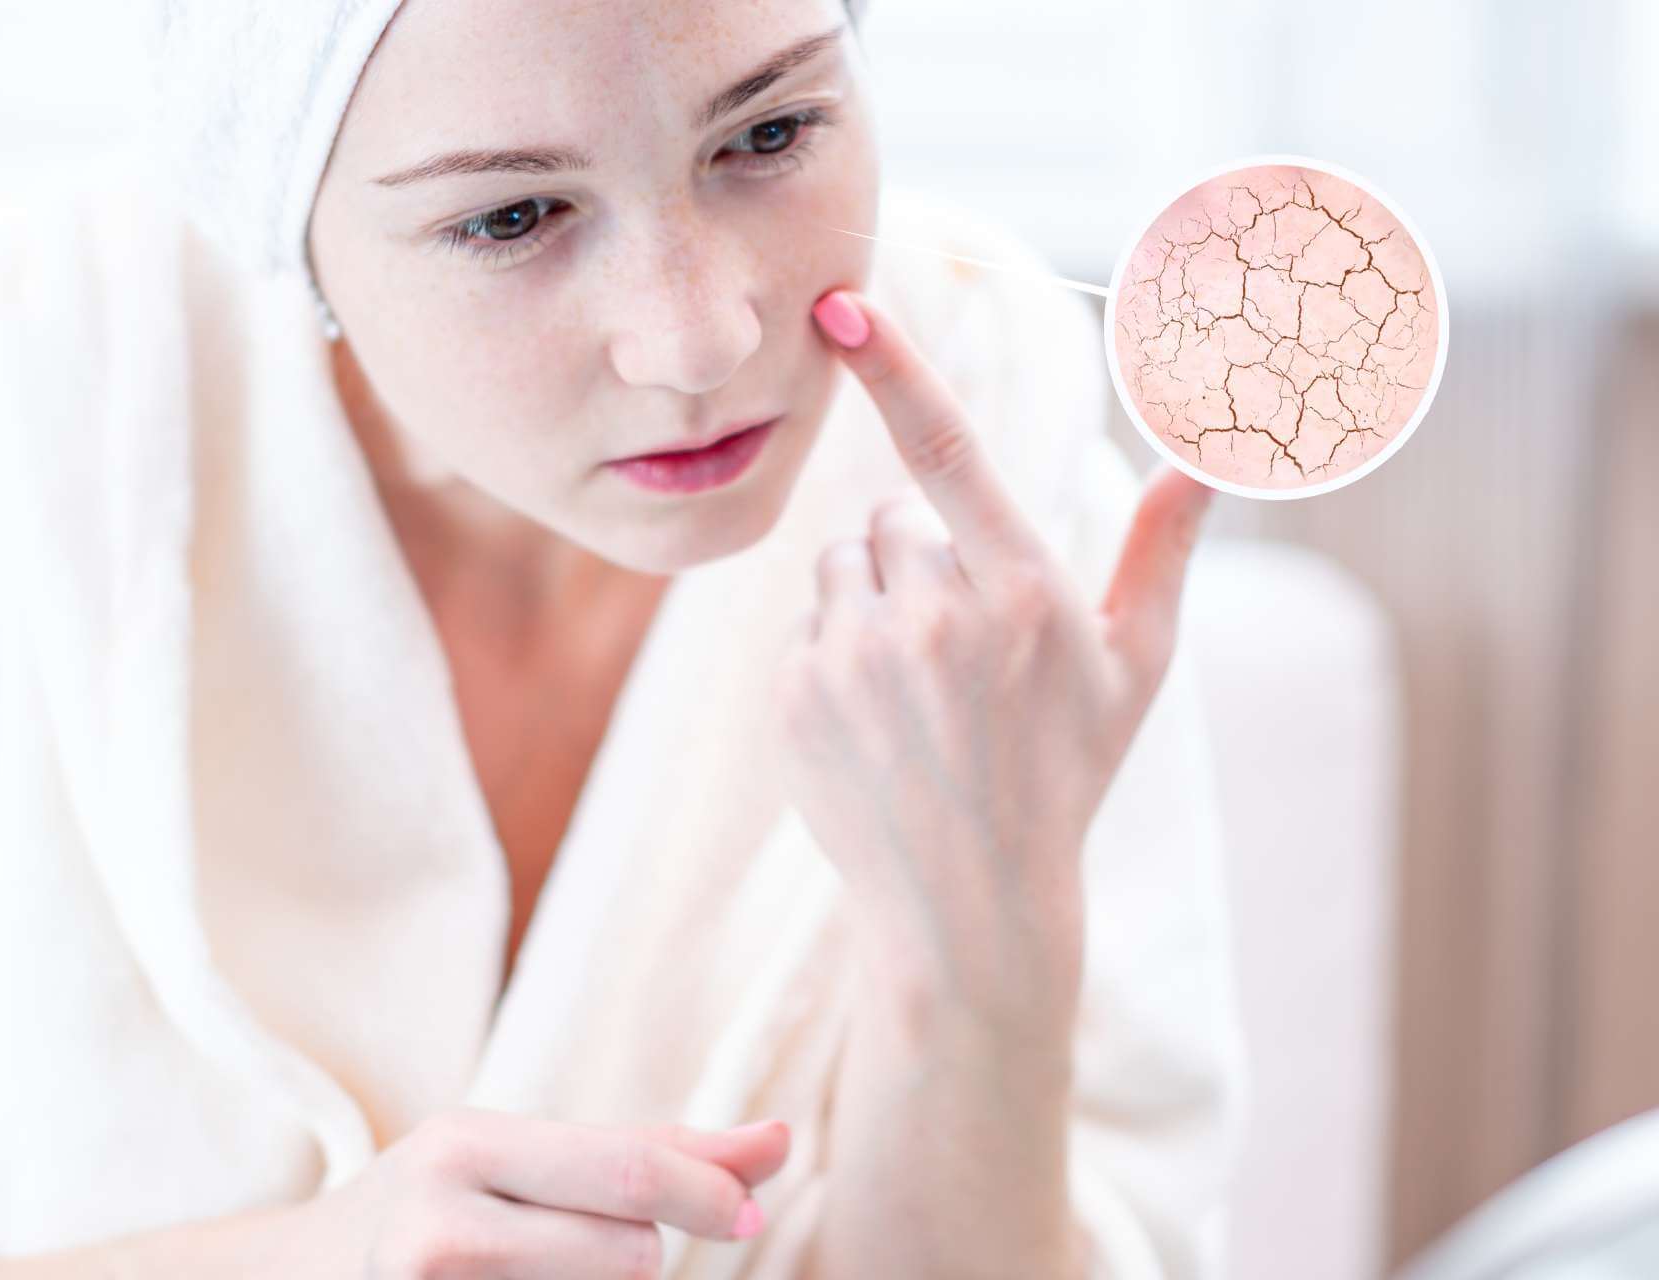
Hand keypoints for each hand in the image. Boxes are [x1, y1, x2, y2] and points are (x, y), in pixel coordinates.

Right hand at [278, 1107, 790, 1278]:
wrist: (286, 1277)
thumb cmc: (440, 1209)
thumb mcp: (522, 1162)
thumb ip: (648, 1150)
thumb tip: (778, 1140)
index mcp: (469, 1142)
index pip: (622, 1166)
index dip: (707, 1191)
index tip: (751, 1211)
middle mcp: (439, 1215)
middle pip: (623, 1254)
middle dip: (640, 1258)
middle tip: (608, 1252)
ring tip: (527, 1273)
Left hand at [785, 287, 1213, 1045]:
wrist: (969, 903)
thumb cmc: (1063, 773)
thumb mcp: (1133, 668)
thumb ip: (1163, 550)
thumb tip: (1210, 454)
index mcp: (1022, 595)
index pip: (948, 452)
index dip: (895, 368)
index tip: (841, 303)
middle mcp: (933, 619)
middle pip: (892, 518)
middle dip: (920, 557)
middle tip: (957, 648)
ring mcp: (855, 660)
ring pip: (841, 563)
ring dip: (872, 599)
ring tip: (916, 687)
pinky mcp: (797, 697)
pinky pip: (805, 623)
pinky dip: (833, 653)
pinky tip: (875, 722)